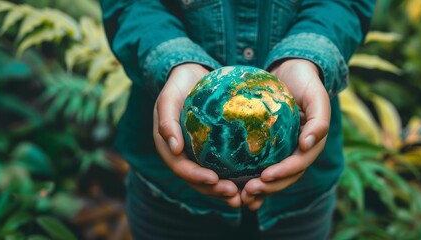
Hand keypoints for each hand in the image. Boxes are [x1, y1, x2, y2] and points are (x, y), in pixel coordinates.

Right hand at [153, 63, 240, 207]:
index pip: (182, 168)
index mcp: (169, 148)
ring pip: (211, 179)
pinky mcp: (212, 150)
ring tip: (246, 197)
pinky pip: (224, 166)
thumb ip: (166, 121)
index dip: (196, 178)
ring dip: (226, 191)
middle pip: (198, 181)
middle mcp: (183, 156)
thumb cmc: (178, 85)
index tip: (215, 180)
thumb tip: (174, 149)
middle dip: (215, 191)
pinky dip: (236, 176)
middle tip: (235, 195)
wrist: (191, 75)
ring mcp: (197, 154)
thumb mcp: (168, 98)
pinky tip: (254, 180)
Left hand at [241, 59, 330, 209]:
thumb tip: (307, 145)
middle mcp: (298, 152)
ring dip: (259, 189)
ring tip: (240, 196)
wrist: (292, 71)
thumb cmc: (305, 82)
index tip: (264, 176)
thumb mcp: (316, 96)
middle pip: (285, 177)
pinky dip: (249, 177)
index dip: (283, 174)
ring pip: (273, 177)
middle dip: (268, 188)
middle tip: (247, 192)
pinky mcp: (270, 148)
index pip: (298, 165)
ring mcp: (285, 151)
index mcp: (311, 144)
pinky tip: (233, 185)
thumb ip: (319, 120)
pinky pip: (260, 165)